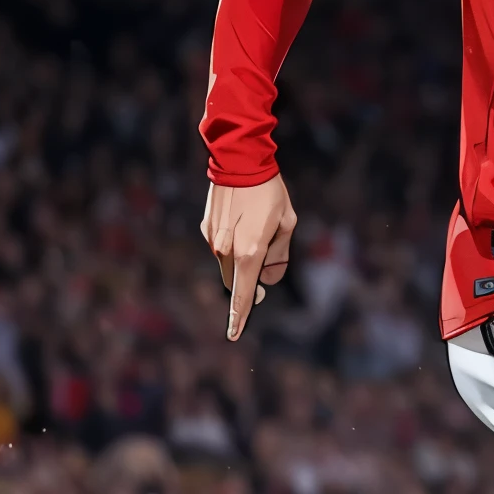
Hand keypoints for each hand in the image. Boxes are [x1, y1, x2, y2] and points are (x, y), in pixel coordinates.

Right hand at [201, 176, 297, 341]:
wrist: (239, 159)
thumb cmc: (269, 191)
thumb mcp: (287, 222)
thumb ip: (279, 255)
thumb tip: (267, 278)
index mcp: (250, 251)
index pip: (242, 294)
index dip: (240, 316)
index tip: (234, 334)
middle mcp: (227, 249)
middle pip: (235, 280)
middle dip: (247, 282)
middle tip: (262, 276)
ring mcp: (213, 239)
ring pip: (226, 263)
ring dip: (240, 258)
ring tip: (257, 228)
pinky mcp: (206, 227)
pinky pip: (219, 246)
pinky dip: (230, 243)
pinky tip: (242, 220)